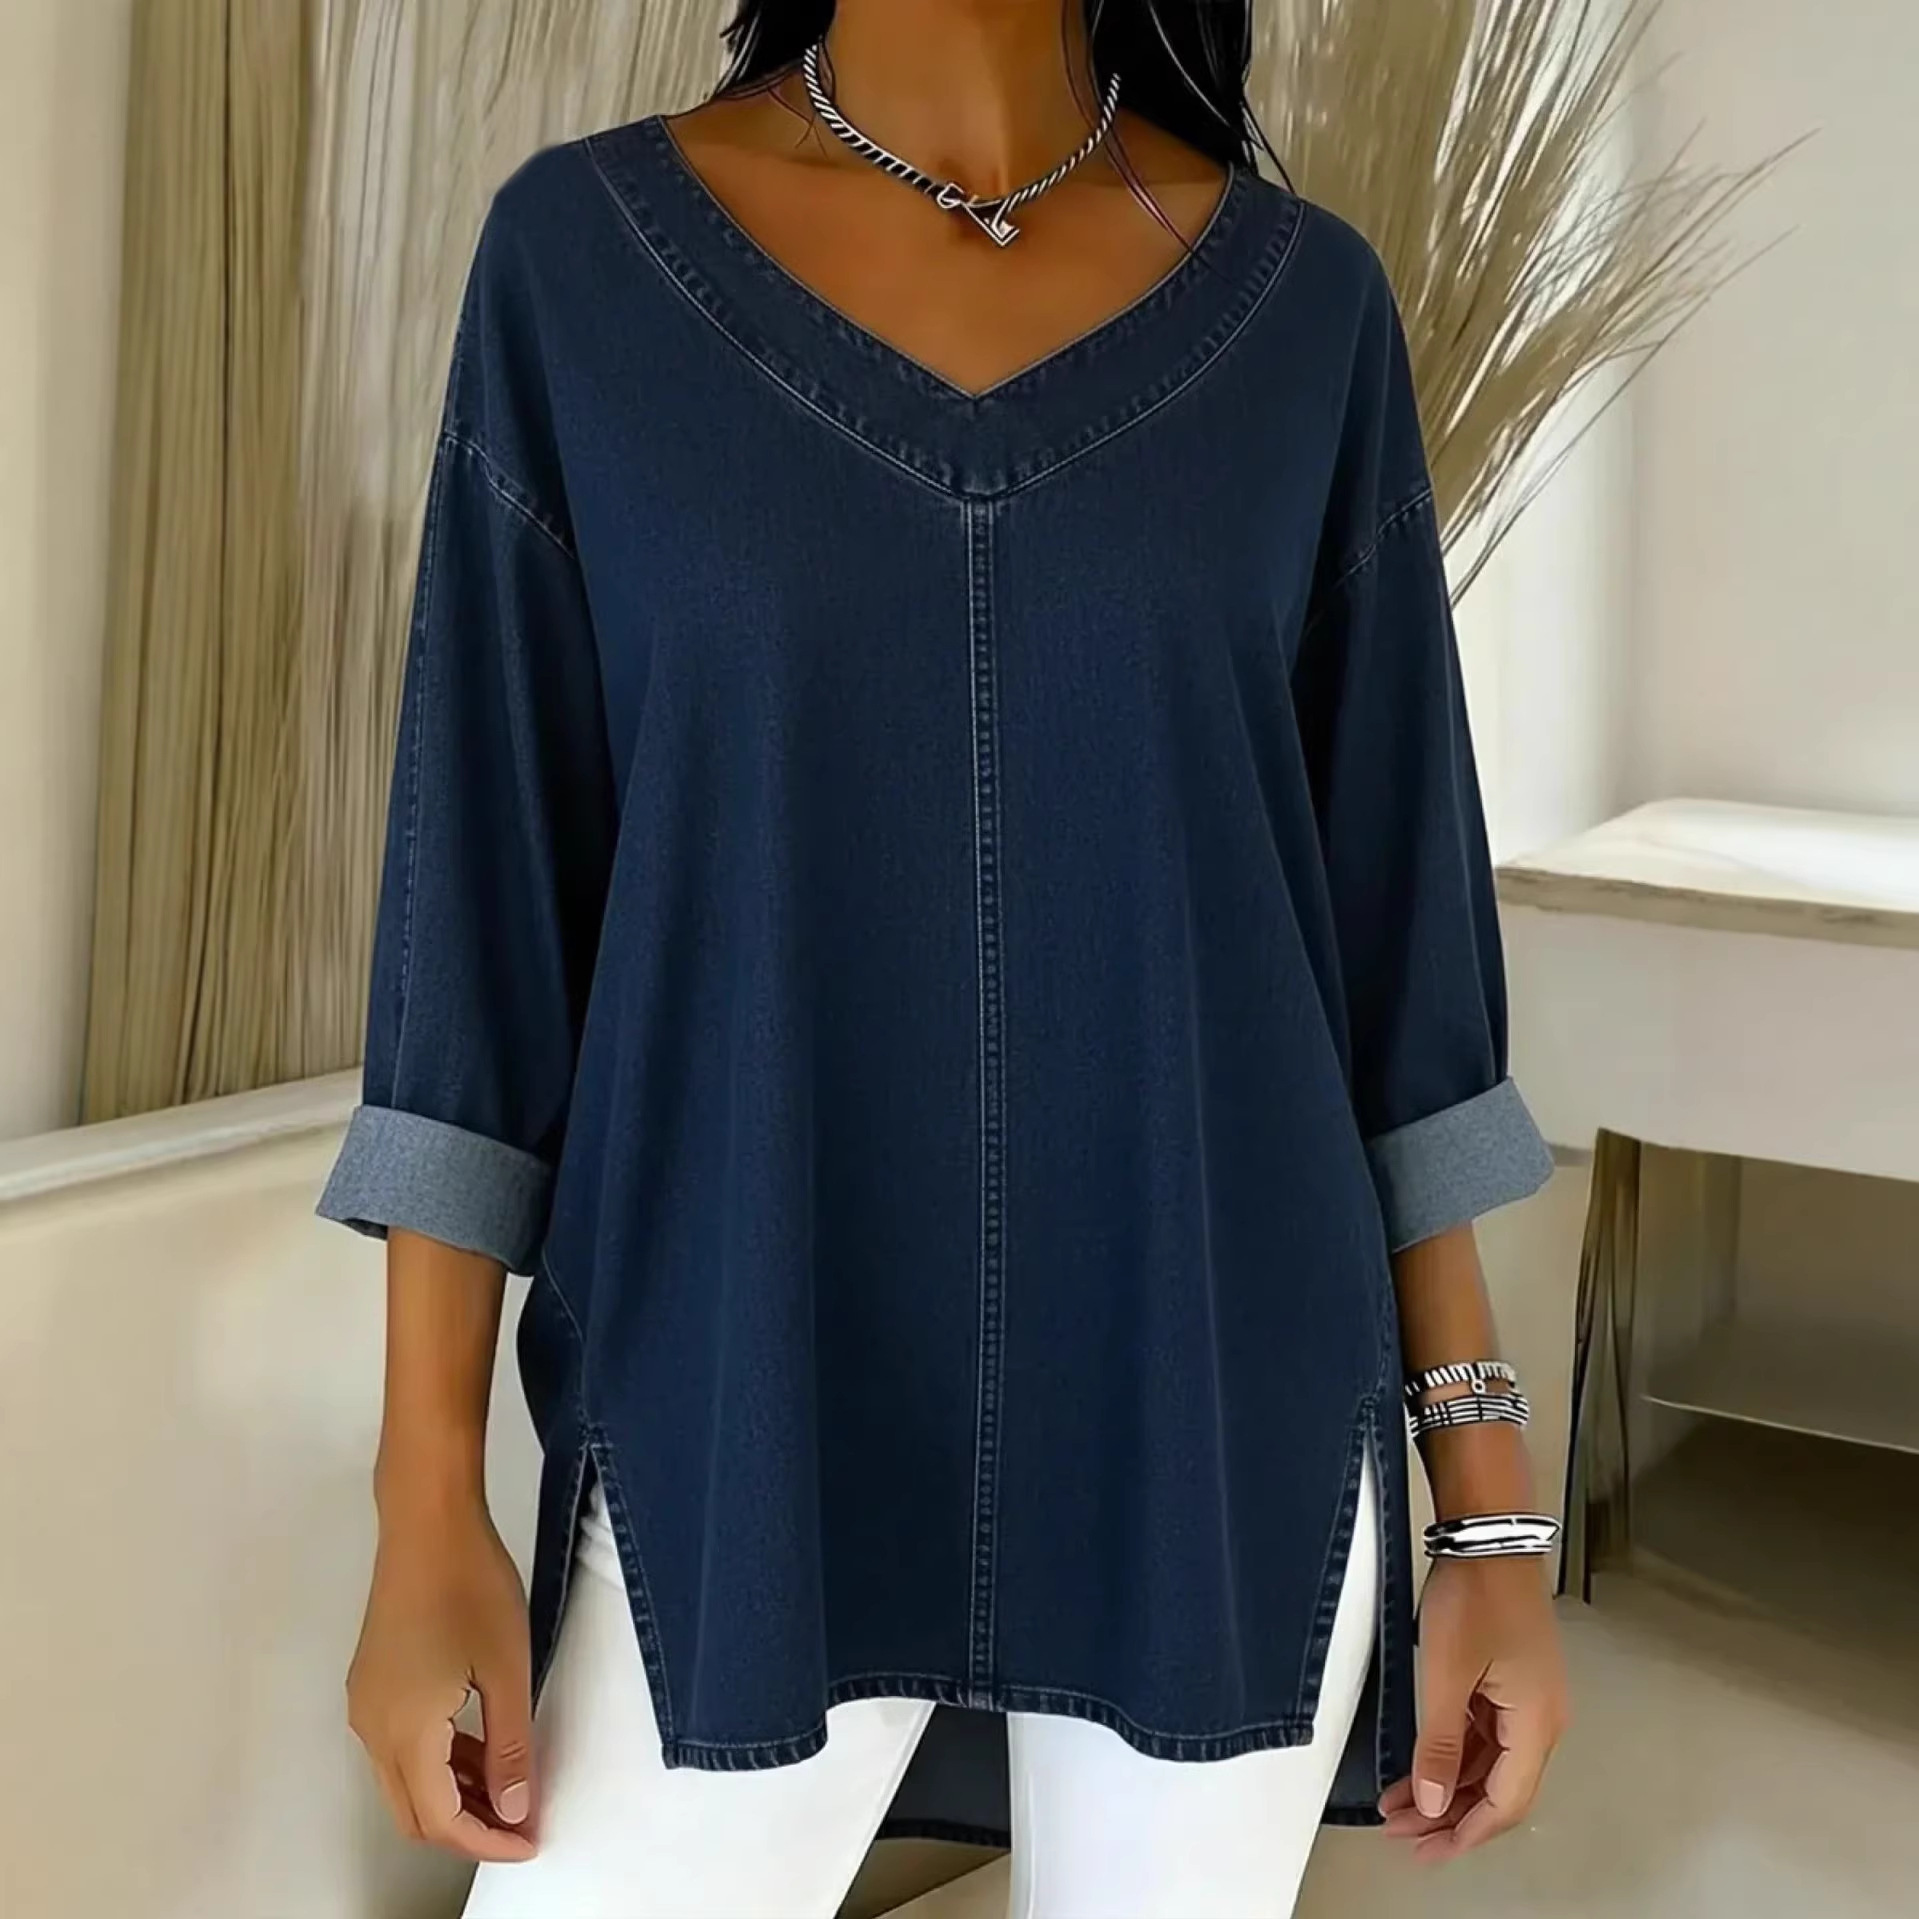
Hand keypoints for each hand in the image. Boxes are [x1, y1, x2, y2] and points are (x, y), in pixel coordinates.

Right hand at [346, 1491, 538, 1862]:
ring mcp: (366, 1704)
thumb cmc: (472, 1586)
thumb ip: (510, 1748)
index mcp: (405, 1732)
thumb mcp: (507, 1671)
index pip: (441, 1820)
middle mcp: (373, 1728)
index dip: (487, 1842)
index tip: (530, 1840)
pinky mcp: (371, 1682)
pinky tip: (478, 1748)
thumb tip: (513, 1808)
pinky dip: (437, 1762)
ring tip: (509, 1788)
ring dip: (452, 1795)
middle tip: (520, 1823)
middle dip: (467, 1829)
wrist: (427, 1523)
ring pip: (404, 1781)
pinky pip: (399, 1746)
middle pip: (413, 1812)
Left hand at [1378, 1552, 1569, 1859]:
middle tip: (1405, 1832)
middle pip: (1498, 1789)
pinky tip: (1420, 1764)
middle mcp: (1540, 1718)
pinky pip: (1484, 1733)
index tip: (1428, 1850)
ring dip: (1446, 1785)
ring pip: (1487, 1763)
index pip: (1505, 1804)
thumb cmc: (1477, 1593)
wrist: (1487, 1535)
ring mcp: (1526, 1698)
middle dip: (1449, 1815)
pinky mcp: (1510, 1679)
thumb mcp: (1447, 1674)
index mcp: (1537, 1724)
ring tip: (1402, 1803)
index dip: (1465, 1833)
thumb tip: (1430, 1798)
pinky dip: (1452, 1753)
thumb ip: (1437, 1742)